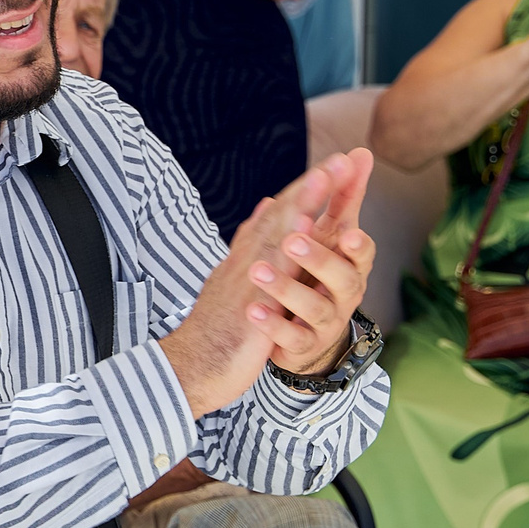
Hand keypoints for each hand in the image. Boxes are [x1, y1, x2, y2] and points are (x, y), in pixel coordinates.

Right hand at [161, 152, 376, 411]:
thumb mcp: (233, 284)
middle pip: (279, 218)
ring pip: (276, 238)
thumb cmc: (214, 331)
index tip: (332, 168)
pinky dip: (287, 251)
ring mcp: (245, 284)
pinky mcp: (249, 311)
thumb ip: (250, 247)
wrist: (189, 368)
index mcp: (244, 261)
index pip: (276, 219)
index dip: (304, 192)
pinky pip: (270, 276)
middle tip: (338, 159)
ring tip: (327, 178)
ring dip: (302, 206)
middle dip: (310, 187)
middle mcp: (244, 264)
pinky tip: (305, 230)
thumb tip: (264, 210)